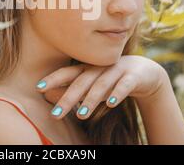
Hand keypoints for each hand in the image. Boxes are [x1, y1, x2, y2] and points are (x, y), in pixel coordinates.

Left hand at [36, 55, 168, 119]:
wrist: (145, 72)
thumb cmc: (111, 79)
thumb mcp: (92, 83)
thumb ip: (73, 88)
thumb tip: (48, 96)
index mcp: (87, 68)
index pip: (68, 73)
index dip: (54, 79)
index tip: (38, 88)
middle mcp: (100, 68)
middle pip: (82, 82)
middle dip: (68, 98)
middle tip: (55, 115)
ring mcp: (116, 70)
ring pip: (102, 85)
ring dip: (91, 100)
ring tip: (81, 115)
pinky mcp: (133, 77)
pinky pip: (125, 85)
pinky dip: (117, 93)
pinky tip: (110, 104)